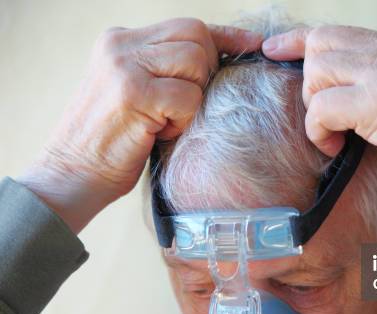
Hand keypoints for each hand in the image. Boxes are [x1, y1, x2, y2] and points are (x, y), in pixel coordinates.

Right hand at [18, 19, 261, 232]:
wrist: (72, 174)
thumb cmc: (113, 141)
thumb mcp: (138, 93)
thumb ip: (167, 70)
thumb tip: (221, 61)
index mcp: (121, 40)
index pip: (187, 26)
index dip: (226, 37)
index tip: (253, 44)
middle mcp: (120, 44)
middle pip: (196, 35)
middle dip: (207, 72)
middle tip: (184, 105)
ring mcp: (124, 65)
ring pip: (195, 60)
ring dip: (193, 97)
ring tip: (165, 120)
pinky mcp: (133, 91)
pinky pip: (189, 96)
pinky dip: (183, 120)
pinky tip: (158, 132)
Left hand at [262, 26, 376, 220]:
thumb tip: (343, 94)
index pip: (338, 31)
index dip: (299, 39)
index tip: (275, 48)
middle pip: (320, 45)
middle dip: (309, 84)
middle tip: (322, 114)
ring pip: (317, 73)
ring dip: (315, 110)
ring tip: (335, 136)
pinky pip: (323, 108)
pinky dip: (320, 132)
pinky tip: (337, 148)